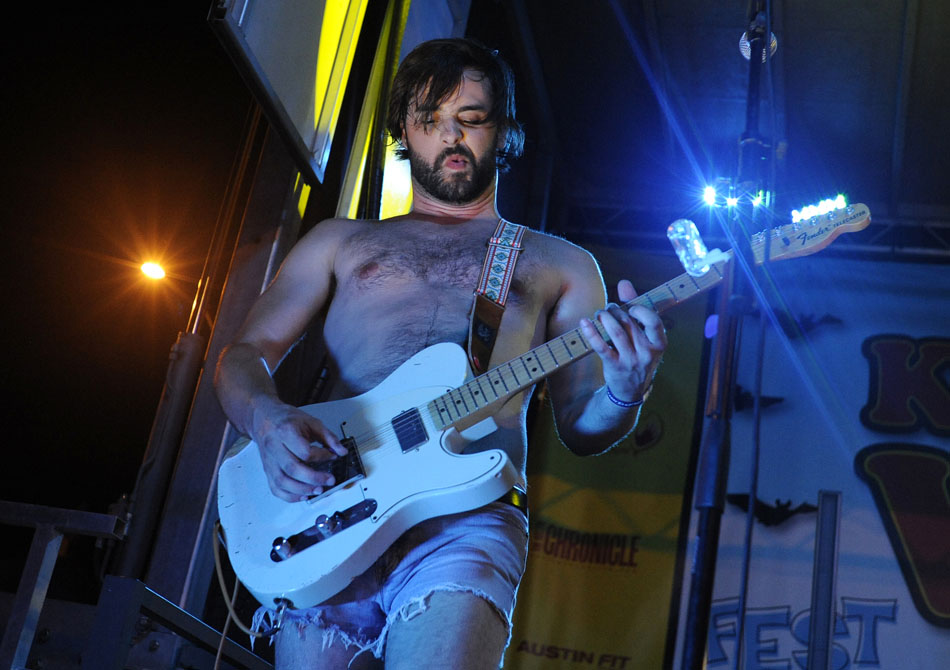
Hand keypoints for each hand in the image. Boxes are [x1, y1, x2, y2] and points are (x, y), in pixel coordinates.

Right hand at [249, 397, 347, 501]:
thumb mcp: (311, 422)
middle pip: (293, 469)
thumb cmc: (286, 420)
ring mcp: (269, 460)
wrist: (265, 418)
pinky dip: (289, 496)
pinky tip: (302, 495)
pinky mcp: (267, 470)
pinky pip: (275, 488)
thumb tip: (341, 451)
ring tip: (318, 489)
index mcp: (285, 432)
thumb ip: (328, 436)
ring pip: (282, 481)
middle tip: (329, 480)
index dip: (322, 457)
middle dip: (314, 478)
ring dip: (302, 490)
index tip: (332, 456)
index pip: (304, 451)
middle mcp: (274, 447)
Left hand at [580, 279, 666, 402]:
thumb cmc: (637, 354)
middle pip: (629, 324)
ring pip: (616, 333)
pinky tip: (584, 323)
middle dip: (616, 311)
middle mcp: (647, 352)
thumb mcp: (643, 335)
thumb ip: (635, 308)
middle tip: (608, 309)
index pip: (654, 322)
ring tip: (600, 314)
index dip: (640, 310)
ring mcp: (631, 360)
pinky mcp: (614, 366)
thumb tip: (624, 283)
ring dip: (605, 318)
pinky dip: (591, 333)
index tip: (630, 307)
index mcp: (658, 343)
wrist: (630, 389)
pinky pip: (601, 347)